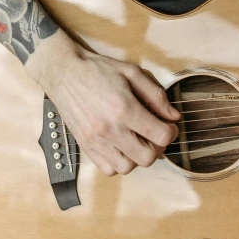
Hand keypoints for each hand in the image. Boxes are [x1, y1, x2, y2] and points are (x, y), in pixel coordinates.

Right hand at [25, 31, 180, 175]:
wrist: (64, 72)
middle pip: (147, 158)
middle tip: (154, 135)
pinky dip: (118, 162)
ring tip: (136, 141)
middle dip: (157, 148)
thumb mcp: (132, 73)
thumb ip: (156, 95)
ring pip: (127, 168)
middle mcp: (110, 129)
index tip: (169, 126)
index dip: (171, 133)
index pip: (160, 136)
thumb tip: (173, 116)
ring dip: (136, 157)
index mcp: (124, 109)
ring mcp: (95, 141)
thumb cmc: (98, 70)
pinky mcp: (85, 146)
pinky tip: (120, 146)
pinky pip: (108, 169)